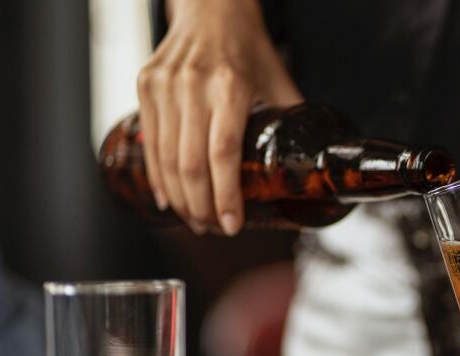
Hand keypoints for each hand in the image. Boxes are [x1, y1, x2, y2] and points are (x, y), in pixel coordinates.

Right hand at [136, 0, 301, 234]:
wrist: (210, 7)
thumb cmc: (248, 47)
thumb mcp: (278, 80)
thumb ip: (292, 121)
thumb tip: (314, 165)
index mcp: (230, 85)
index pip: (224, 153)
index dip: (226, 195)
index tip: (232, 225)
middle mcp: (193, 85)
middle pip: (191, 163)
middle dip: (202, 207)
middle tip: (214, 229)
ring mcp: (164, 85)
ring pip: (165, 158)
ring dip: (180, 199)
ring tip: (196, 220)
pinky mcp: (146, 85)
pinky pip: (150, 142)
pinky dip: (158, 176)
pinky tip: (170, 199)